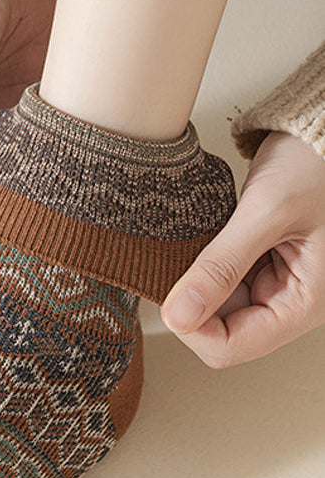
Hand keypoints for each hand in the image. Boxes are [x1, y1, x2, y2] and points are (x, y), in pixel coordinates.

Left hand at [160, 129, 324, 366]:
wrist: (322, 130)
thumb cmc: (317, 165)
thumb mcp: (267, 211)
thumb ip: (222, 264)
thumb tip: (179, 314)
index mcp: (305, 303)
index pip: (232, 346)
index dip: (193, 326)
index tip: (168, 292)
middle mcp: (290, 300)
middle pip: (219, 327)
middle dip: (191, 298)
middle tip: (172, 258)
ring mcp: (274, 282)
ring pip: (214, 302)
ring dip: (195, 277)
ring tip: (192, 240)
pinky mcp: (259, 261)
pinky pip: (219, 276)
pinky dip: (202, 260)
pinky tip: (199, 236)